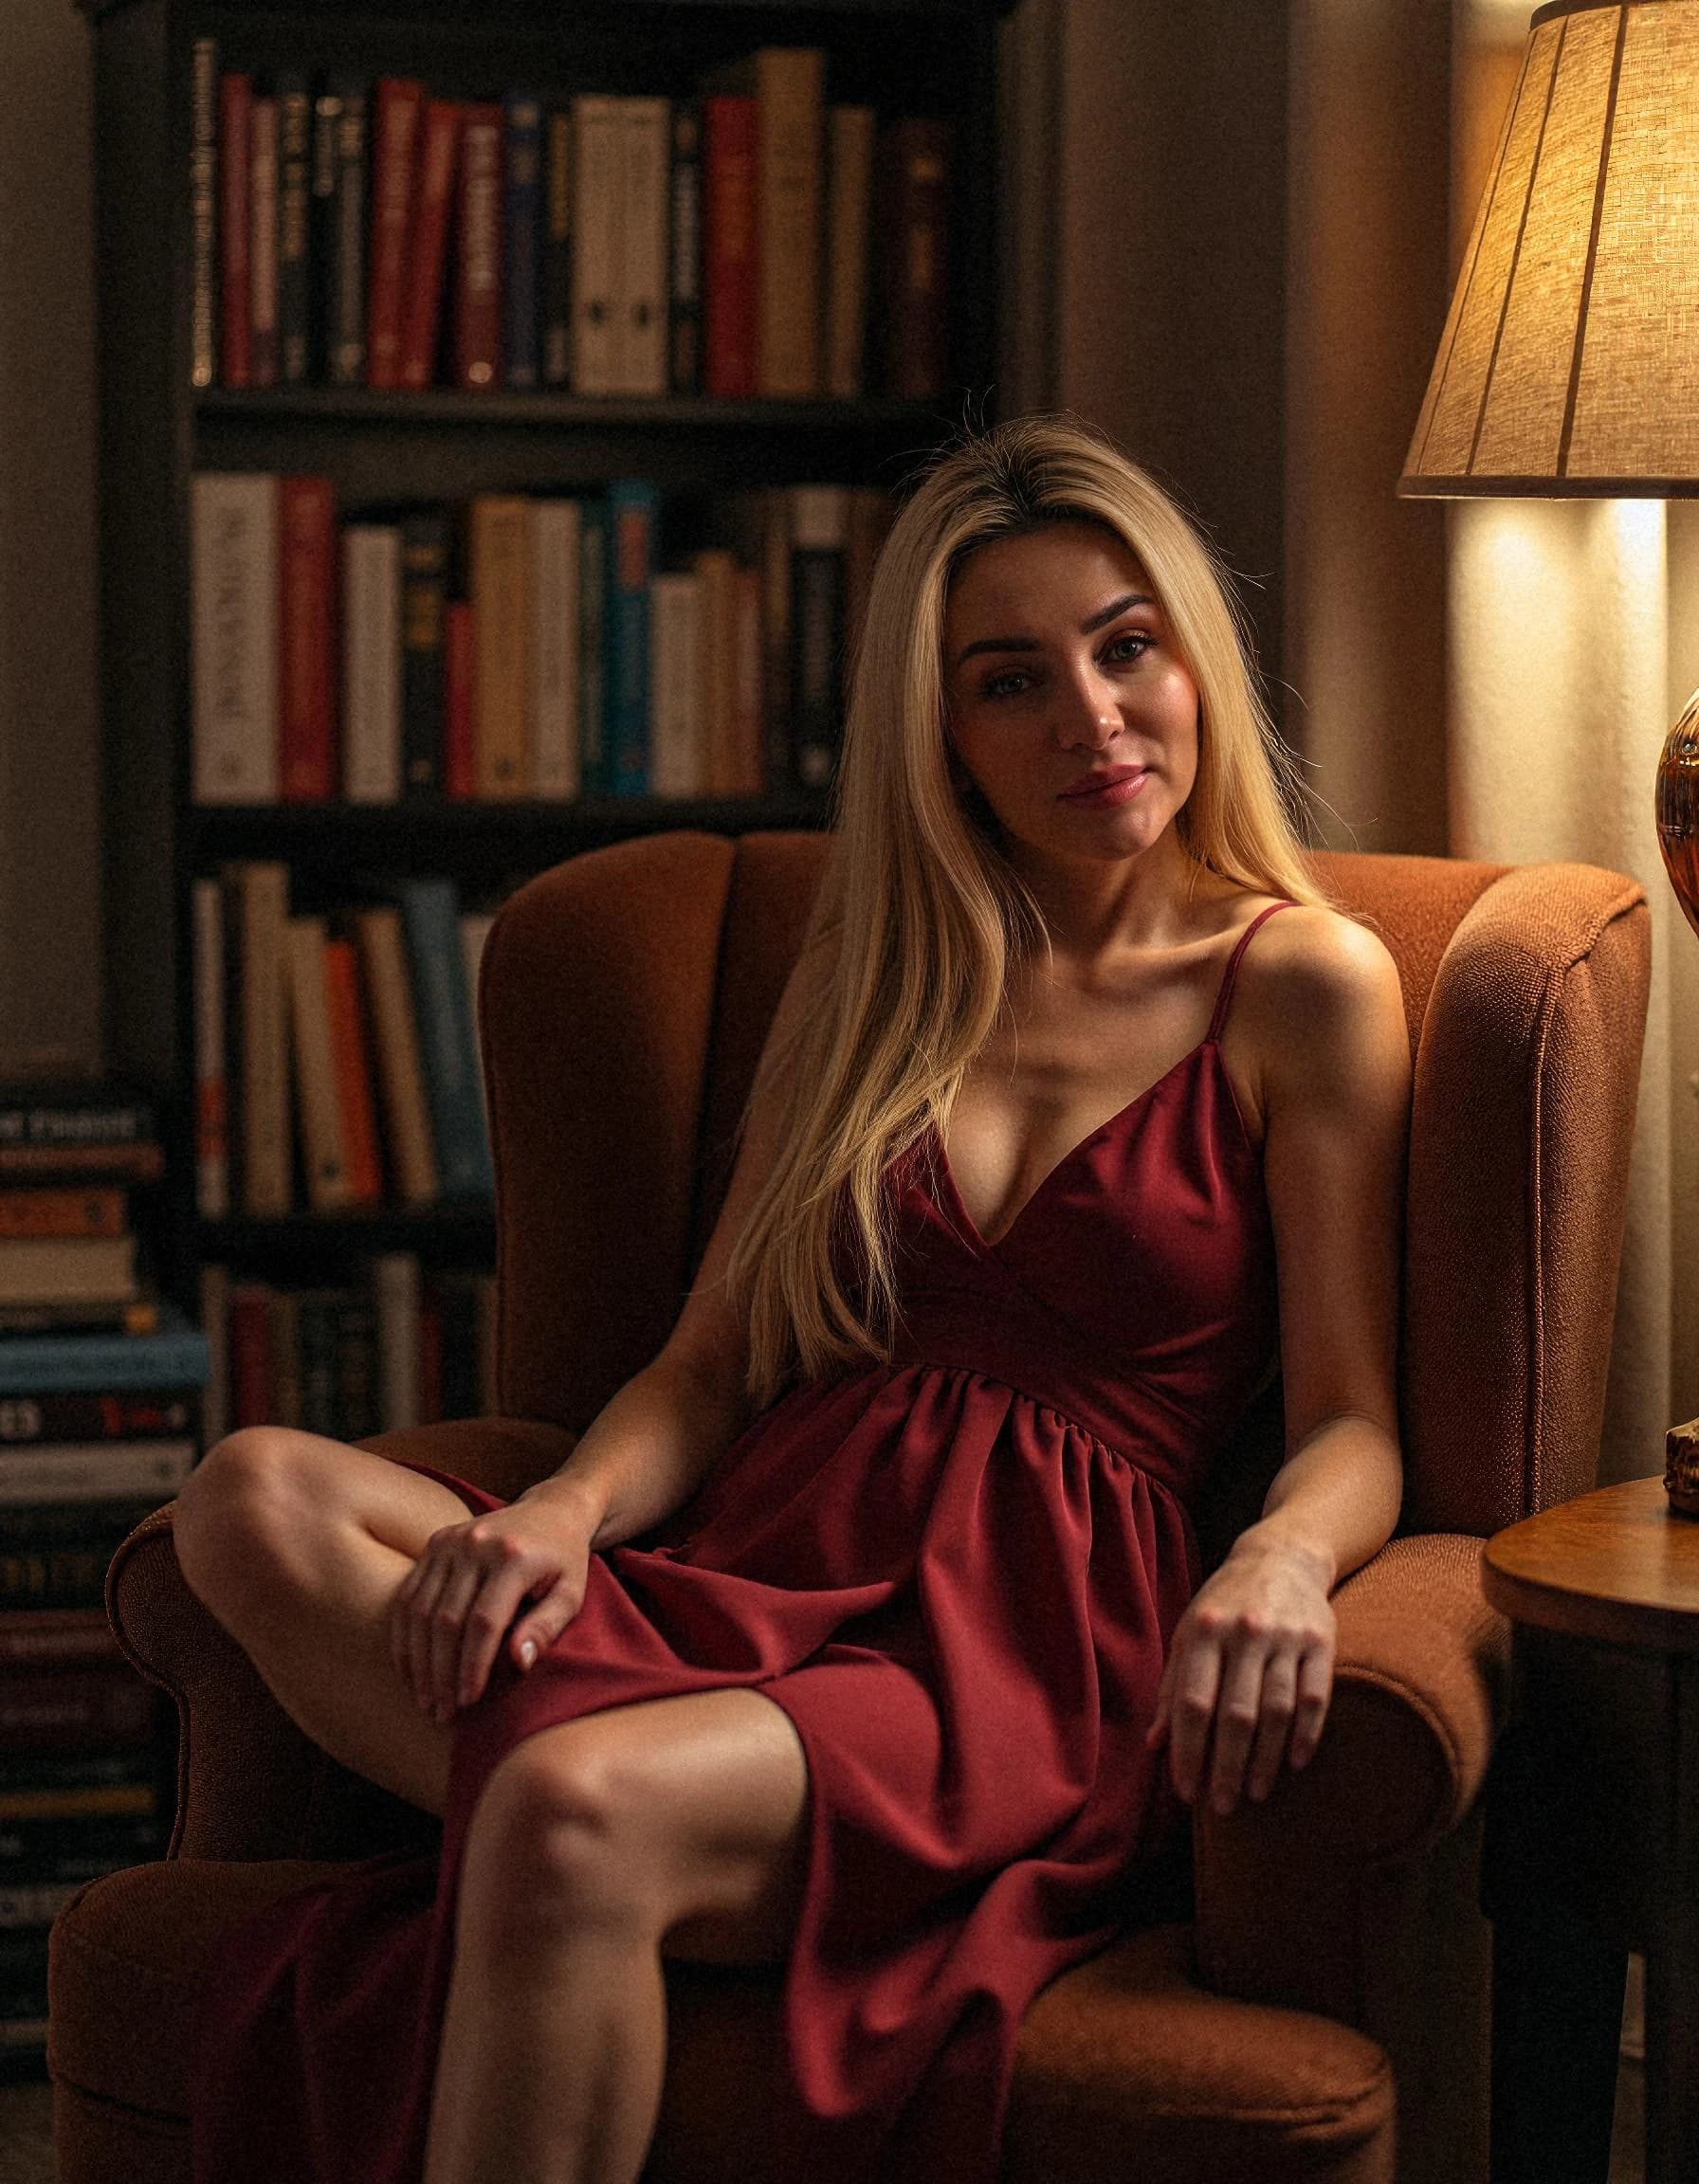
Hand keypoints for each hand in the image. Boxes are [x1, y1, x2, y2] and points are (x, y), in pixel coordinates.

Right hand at [386, 1489, 596, 1723]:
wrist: (551, 1510)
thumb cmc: (564, 1561)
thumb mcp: (572, 1594)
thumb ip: (547, 1627)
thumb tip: (518, 1663)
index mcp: (514, 1556)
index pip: (485, 1621)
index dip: (473, 1665)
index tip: (469, 1701)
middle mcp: (477, 1544)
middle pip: (447, 1620)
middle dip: (441, 1673)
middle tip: (442, 1712)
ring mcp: (450, 1541)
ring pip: (420, 1610)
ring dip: (418, 1661)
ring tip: (425, 1700)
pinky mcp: (435, 1542)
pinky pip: (408, 1595)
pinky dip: (404, 1635)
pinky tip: (409, 1668)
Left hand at [1146, 1531, 1335, 1815]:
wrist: (1282, 1556)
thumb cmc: (1224, 1604)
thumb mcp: (1188, 1633)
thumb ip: (1172, 1686)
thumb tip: (1155, 1744)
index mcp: (1203, 1630)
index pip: (1192, 1702)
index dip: (1187, 1752)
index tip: (1186, 1792)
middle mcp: (1244, 1632)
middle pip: (1234, 1715)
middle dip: (1225, 1767)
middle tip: (1222, 1806)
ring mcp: (1285, 1636)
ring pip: (1276, 1711)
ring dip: (1265, 1760)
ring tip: (1255, 1793)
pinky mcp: (1321, 1640)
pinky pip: (1315, 1696)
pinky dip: (1306, 1734)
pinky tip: (1295, 1763)